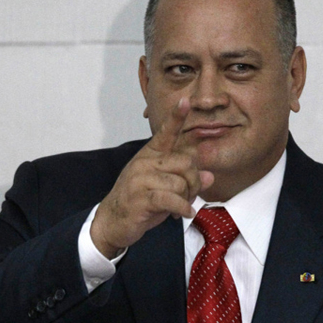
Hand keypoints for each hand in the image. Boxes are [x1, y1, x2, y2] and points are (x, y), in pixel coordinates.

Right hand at [90, 98, 213, 258]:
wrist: (112, 221)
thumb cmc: (140, 200)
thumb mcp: (165, 187)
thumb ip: (186, 178)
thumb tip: (209, 176)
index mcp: (150, 154)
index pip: (166, 132)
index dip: (177, 117)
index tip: (186, 101)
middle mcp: (145, 162)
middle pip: (186, 164)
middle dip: (194, 183)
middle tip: (190, 195)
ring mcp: (141, 179)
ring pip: (180, 183)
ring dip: (187, 199)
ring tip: (180, 207)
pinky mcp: (141, 197)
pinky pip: (171, 199)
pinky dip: (182, 208)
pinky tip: (184, 214)